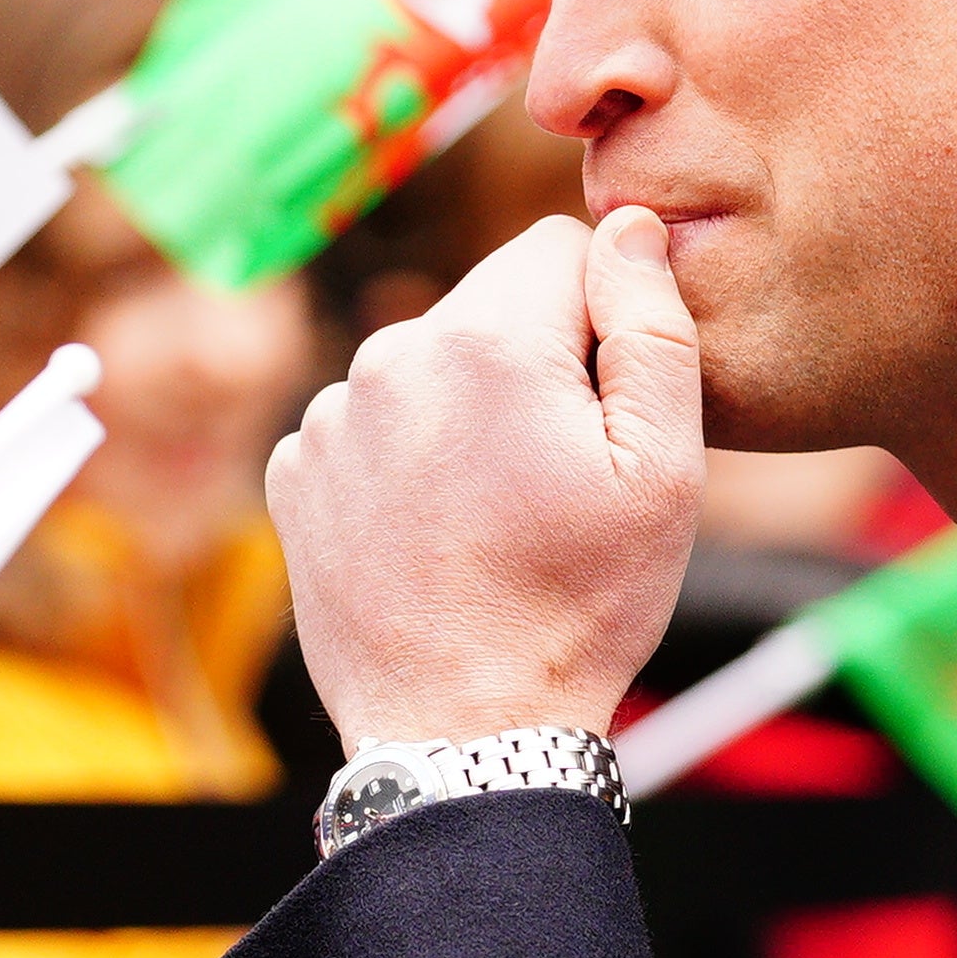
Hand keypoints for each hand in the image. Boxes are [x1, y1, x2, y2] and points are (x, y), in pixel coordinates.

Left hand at [264, 206, 705, 748]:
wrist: (461, 733)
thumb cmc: (577, 608)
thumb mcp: (662, 470)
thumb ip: (653, 327)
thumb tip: (630, 224)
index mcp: (485, 342)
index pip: (560, 244)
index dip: (603, 313)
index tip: (606, 404)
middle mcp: (389, 358)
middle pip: (489, 304)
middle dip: (533, 361)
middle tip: (557, 473)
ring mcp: (330, 417)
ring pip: (427, 364)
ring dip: (466, 411)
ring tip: (496, 514)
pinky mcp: (294, 472)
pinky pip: (370, 423)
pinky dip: (405, 459)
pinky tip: (436, 532)